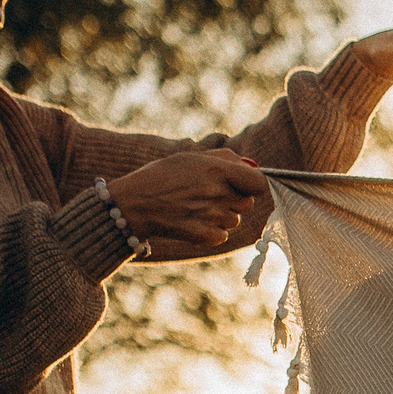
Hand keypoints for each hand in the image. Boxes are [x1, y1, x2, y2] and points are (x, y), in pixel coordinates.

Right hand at [103, 149, 266, 254]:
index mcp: (218, 170)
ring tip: (194, 206)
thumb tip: (253, 165)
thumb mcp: (190, 157)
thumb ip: (225, 158)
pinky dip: (210, 231)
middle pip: (247, 203)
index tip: (245, 185)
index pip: (259, 183)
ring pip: (234, 220)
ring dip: (221, 216)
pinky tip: (191, 221)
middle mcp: (219, 193)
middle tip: (208, 194)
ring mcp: (213, 216)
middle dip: (234, 199)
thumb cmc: (162, 177)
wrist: (133, 204)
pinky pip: (221, 235)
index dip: (254, 185)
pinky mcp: (205, 236)